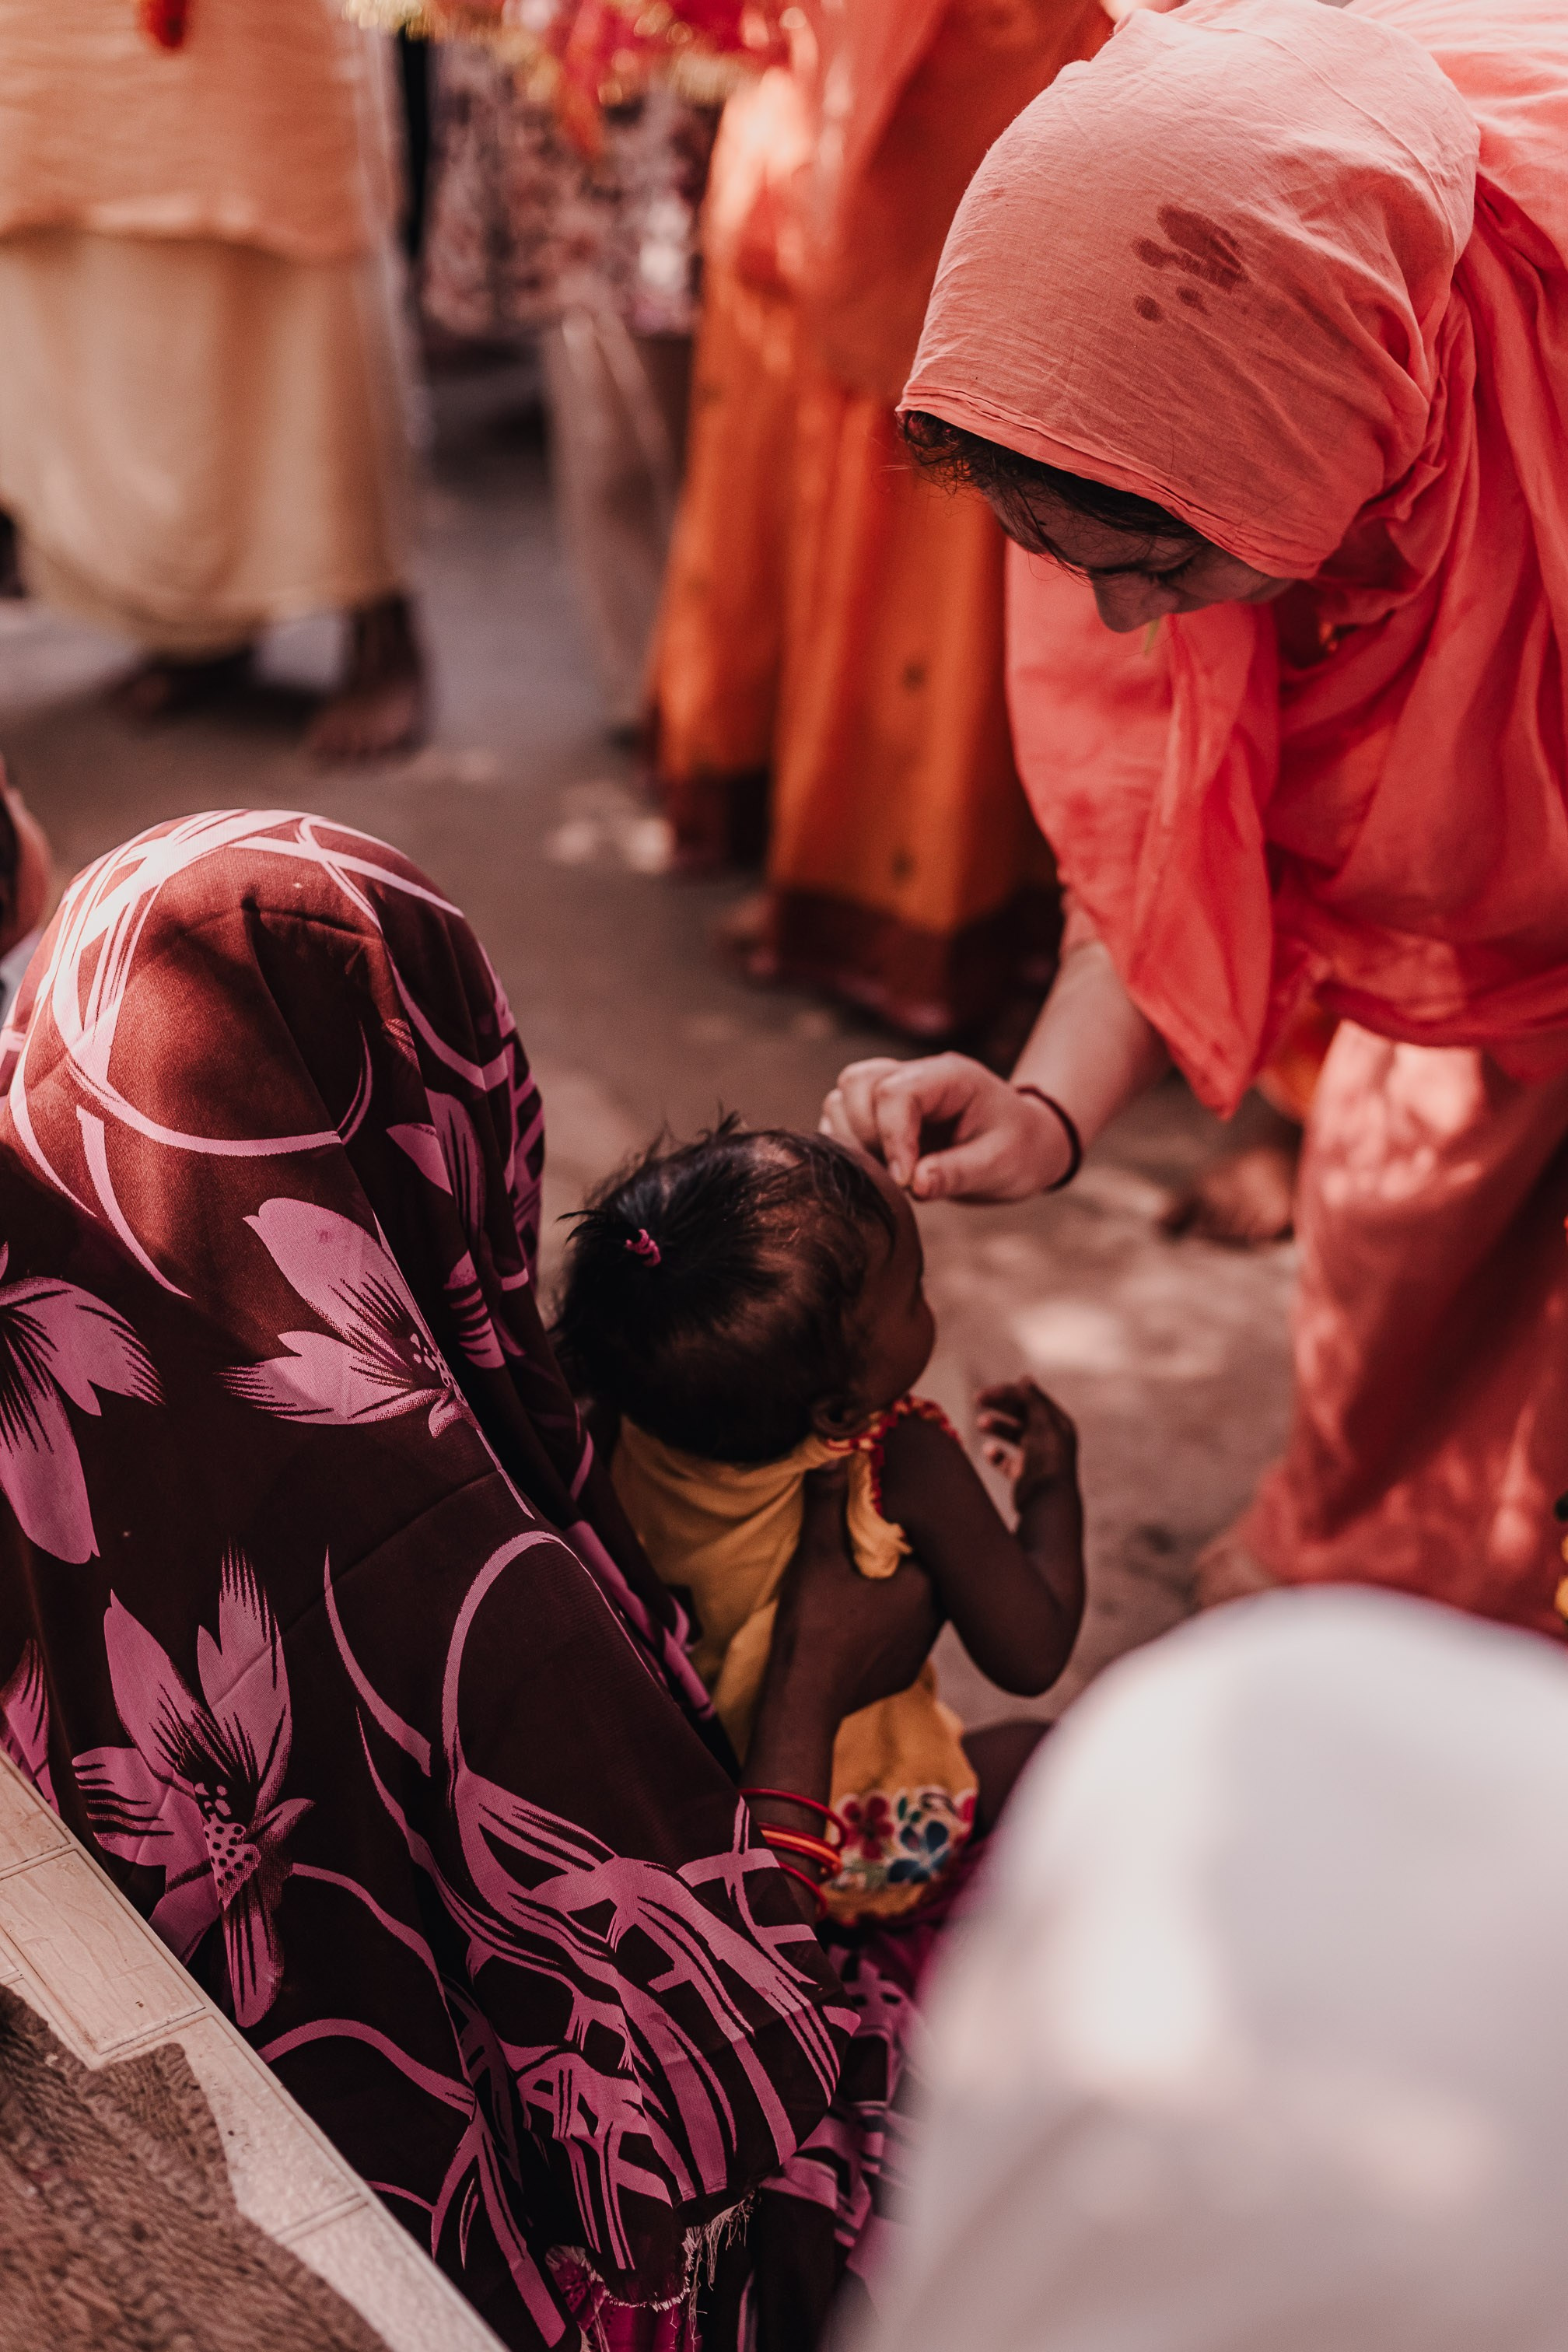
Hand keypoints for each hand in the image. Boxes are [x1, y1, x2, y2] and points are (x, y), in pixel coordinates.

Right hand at [769, 1465, 941, 1722]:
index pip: (933, 1541)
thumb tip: (832, 1456)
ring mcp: (922, 1650)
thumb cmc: (815, 1625)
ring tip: (873, 1575)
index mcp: (925, 1585)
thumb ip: (827, 1504)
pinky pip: (906, 1635)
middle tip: (881, 1538)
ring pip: (919, 1605)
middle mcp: (936, 1619)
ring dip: (901, 1590)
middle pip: (928, 1571)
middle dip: (908, 1555)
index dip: (914, 1522)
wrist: (806, 1702)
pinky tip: (865, 1617)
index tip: (894, 1509)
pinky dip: (890, 1622)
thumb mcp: (817, 1557)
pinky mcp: (906, 1673)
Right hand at [820, 1053, 1072, 1201]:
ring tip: (887, 1172)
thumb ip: (957, 1173)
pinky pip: (841, 1119)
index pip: (896, 1092)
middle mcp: (915, 1075)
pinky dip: (847, 1145)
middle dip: (865, 1134)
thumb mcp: (1000, 1164)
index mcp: (948, 1077)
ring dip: (852, 1139)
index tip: (904, 1181)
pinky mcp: (880, 1114)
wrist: (1025, 1145)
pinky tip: (876, 1170)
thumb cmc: (1019, 1149)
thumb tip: (914, 1184)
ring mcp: (894, 1091)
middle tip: (896, 1174)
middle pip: (857, 1083)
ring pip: (842, 1098)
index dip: (891, 1138)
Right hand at [978, 1380, 1078, 1509]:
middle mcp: (1048, 1438)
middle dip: (1000, 1405)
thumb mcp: (1041, 1423)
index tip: (986, 1393)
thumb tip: (1024, 1378)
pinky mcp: (1023, 1475)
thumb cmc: (1047, 1459)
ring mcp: (1035, 1457)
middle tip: (977, 1400)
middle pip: (1021, 1413)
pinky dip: (996, 1454)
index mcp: (1057, 1423)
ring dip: (996, 1426)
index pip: (1031, 1399)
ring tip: (980, 1424)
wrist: (1046, 1502)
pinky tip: (988, 1451)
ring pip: (1012, 1434)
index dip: (1008, 1392)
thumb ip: (1031, 1400)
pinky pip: (1006, 1460)